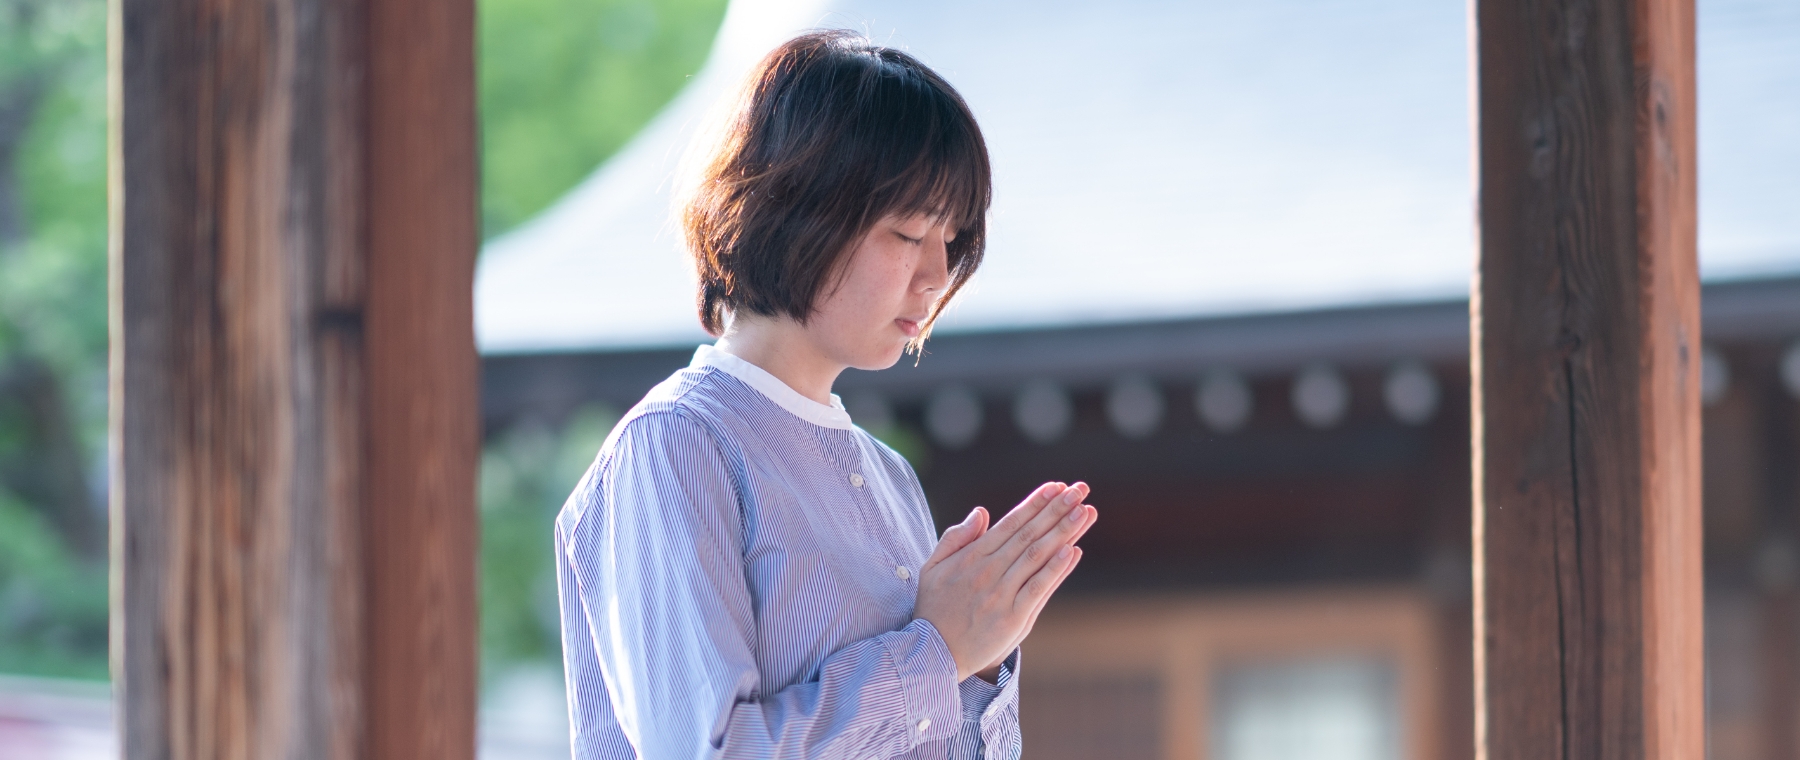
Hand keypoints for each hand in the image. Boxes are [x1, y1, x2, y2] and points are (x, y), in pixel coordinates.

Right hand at [914, 482, 1096, 680]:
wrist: (931, 656)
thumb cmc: (934, 610)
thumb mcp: (932, 568)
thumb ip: (955, 538)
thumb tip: (982, 512)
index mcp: (972, 557)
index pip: (1011, 523)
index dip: (1036, 504)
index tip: (1056, 487)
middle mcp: (989, 572)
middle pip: (1029, 534)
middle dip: (1056, 509)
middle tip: (1079, 489)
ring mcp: (1002, 595)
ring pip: (1037, 556)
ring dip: (1063, 531)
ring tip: (1085, 510)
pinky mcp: (1013, 619)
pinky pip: (1038, 589)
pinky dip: (1056, 569)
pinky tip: (1073, 551)